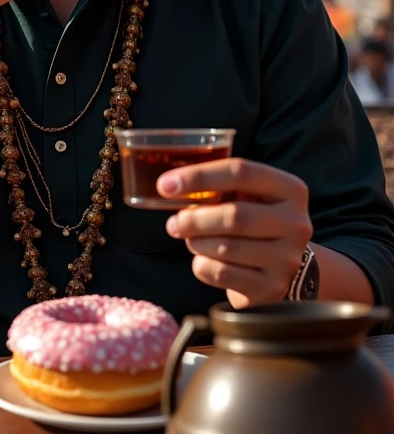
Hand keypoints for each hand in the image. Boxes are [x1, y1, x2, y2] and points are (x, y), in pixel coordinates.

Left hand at [157, 158, 312, 307]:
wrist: (285, 269)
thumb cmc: (255, 222)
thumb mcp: (248, 197)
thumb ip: (220, 187)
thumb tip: (172, 186)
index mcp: (290, 189)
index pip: (241, 172)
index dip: (199, 176)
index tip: (165, 185)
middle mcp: (296, 223)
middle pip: (235, 215)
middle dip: (195, 218)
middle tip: (175, 222)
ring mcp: (287, 259)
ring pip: (227, 248)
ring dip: (197, 242)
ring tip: (189, 238)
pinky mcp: (272, 289)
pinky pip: (224, 274)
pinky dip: (202, 265)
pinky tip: (202, 259)